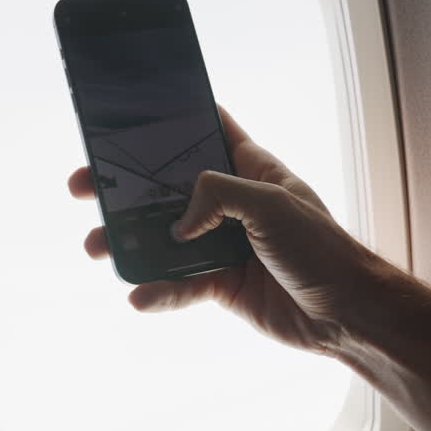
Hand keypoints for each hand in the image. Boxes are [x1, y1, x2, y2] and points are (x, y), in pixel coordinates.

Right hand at [67, 107, 389, 354]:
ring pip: (164, 238)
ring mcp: (223, 243)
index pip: (206, 130)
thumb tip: (178, 223)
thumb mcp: (271, 204)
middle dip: (125, 188)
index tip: (126, 117)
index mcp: (250, 168)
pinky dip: (159, 290)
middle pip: (167, 187)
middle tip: (84, 188)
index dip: (169, 121)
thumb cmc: (321, 247)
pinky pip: (180, 284)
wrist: (345, 313)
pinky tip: (139, 296)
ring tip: (97, 247)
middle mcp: (231, 202)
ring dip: (129, 242)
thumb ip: (217, 196)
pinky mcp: (221, 284)